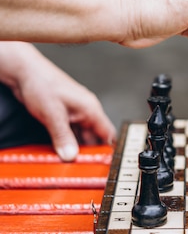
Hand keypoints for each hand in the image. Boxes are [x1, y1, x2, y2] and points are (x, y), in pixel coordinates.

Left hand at [0, 42, 115, 160]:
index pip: (107, 132)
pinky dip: (67, 142)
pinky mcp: (63, 115)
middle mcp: (85, 111)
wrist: (25, 73)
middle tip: (83, 168)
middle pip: (94, 137)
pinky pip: (70, 132)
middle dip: (89, 152)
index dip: (108, 148)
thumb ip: (63, 137)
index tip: (105, 163)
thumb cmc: (42, 84)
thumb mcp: (53, 114)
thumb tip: (71, 155)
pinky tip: (61, 150)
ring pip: (81, 136)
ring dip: (76, 148)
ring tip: (72, 162)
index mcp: (90, 108)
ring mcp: (74, 113)